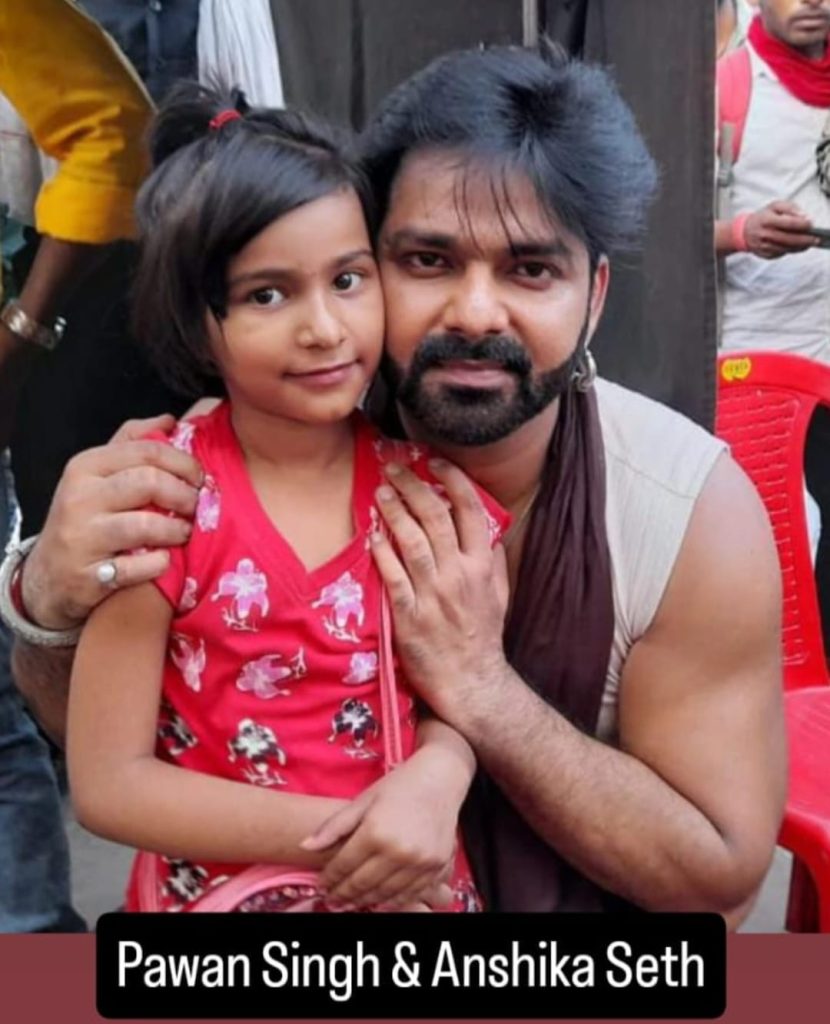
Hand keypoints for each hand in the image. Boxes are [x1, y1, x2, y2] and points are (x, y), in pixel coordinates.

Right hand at [21, 415, 202, 628]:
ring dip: (176, 529)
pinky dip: (159, 563)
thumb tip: (169, 421)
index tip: (200, 478)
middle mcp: (80, 497)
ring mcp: (82, 536)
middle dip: (184, 495)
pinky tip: (163, 560)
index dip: (184, 463)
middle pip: (149, 482)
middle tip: (195, 506)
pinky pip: (139, 566)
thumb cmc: (85, 518)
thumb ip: (132, 443)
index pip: (147, 450)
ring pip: (146, 524)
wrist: (48, 575)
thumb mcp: (98, 474)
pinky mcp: (89, 574)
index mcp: (86, 466)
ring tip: (183, 532)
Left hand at [300, 747, 464, 908]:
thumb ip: (334, 826)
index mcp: (375, 832)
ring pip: (385, 894)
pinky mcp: (436, 867)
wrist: (441, 778)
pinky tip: (380, 900)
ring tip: (351, 903)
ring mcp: (420, 862)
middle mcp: (398, 851)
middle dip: (343, 895)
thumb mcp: (363, 800)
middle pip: (363, 884)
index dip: (329, 879)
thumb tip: (305, 846)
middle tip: (331, 900)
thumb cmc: (399, 785)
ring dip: (365, 902)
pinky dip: (392, 901)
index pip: (344, 866)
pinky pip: (410, 894)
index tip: (321, 886)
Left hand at [369, 460, 509, 721]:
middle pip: (435, 518)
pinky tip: (373, 534)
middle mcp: (459, 575)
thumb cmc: (482, 637)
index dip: (452, 481)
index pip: (470, 511)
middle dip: (414, 487)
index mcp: (482, 566)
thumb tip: (488, 529)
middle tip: (395, 468)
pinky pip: (393, 577)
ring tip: (381, 491)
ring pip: (412, 542)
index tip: (434, 463)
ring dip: (395, 512)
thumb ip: (495, 561)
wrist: (470, 682)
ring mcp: (433, 595)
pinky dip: (382, 553)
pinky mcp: (409, 615)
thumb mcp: (500, 596)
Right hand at [743, 201, 818, 258]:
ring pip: (786, 248)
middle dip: (804, 239)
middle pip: (788, 239)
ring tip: (809, 243)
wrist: (744, 231)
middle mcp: (764, 234)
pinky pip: (781, 253)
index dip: (801, 225)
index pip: (788, 223)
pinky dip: (791, 250)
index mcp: (767, 220)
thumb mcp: (775, 206)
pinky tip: (797, 246)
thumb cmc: (763, 217)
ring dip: (800, 247)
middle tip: (814, 239)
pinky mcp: (765, 254)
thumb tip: (803, 216)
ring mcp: (764, 246)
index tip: (811, 225)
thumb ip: (790, 208)